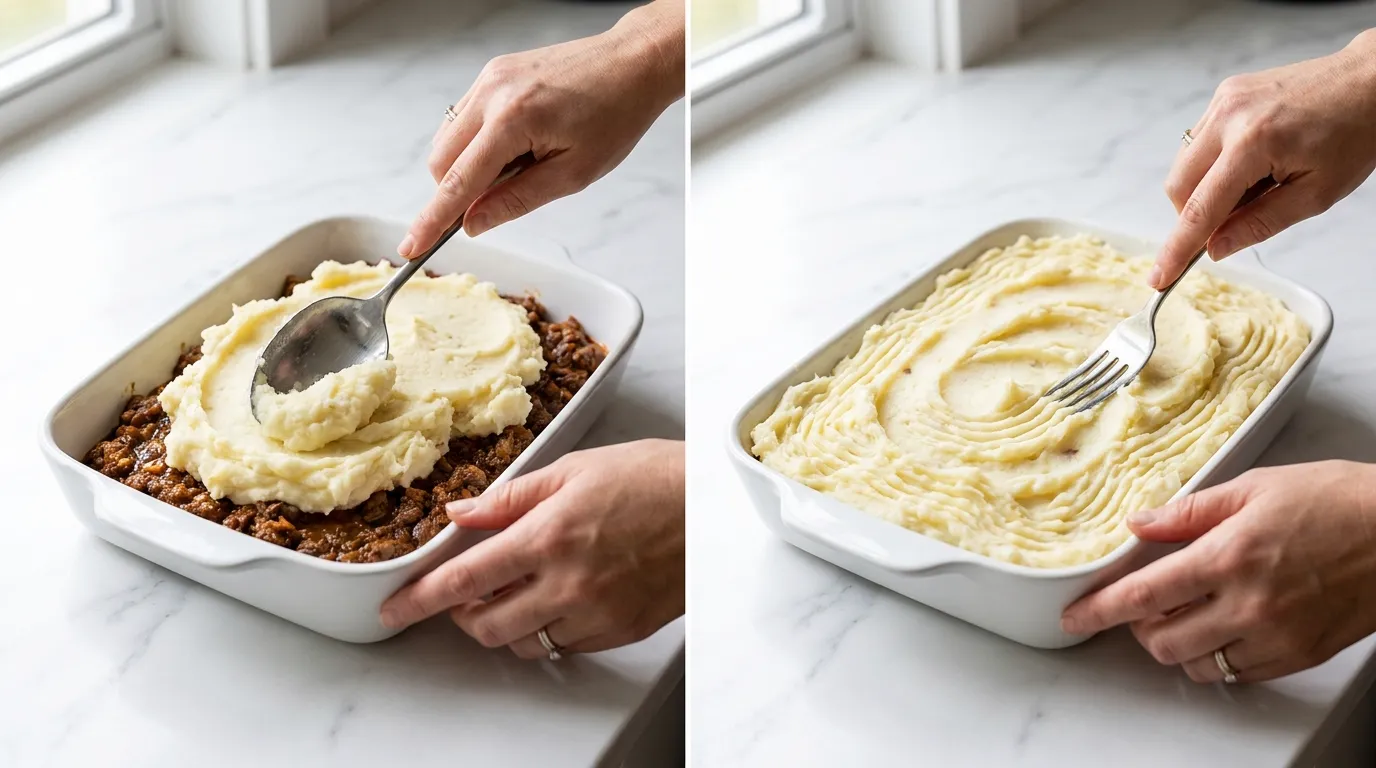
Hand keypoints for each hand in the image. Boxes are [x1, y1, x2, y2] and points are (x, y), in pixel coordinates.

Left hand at [380, 439, 684, 657]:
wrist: (716, 506)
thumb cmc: (653, 477)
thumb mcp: (575, 470)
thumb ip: (511, 497)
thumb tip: (461, 515)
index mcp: (548, 536)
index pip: (463, 580)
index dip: (419, 599)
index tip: (395, 608)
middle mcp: (568, 583)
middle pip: (485, 626)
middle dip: (463, 615)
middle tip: (468, 593)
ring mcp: (596, 613)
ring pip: (524, 644)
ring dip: (507, 624)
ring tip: (519, 592)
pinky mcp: (621, 631)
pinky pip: (566, 647)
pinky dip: (550, 630)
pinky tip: (562, 598)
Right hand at [396, 0, 684, 257]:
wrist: (631, 64)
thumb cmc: (615, 115)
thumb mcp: (573, 173)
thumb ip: (517, 200)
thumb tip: (473, 224)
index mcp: (512, 121)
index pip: (457, 183)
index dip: (432, 221)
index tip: (411, 247)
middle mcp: (490, 93)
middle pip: (440, 161)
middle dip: (456, 191)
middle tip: (503, 197)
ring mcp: (488, 78)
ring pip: (447, 139)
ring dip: (468, 166)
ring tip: (523, 162)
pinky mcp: (492, 72)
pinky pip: (463, 118)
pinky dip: (477, 142)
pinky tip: (518, 143)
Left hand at [1061, 461, 1375, 682]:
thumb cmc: (1336, 502)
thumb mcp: (1255, 488)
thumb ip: (1189, 512)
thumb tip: (1139, 524)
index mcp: (1227, 557)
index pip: (1142, 595)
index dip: (1098, 610)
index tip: (1074, 616)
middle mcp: (1247, 604)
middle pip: (1161, 641)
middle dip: (1140, 626)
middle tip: (1147, 604)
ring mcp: (1275, 636)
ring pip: (1197, 665)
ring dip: (1179, 645)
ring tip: (1189, 614)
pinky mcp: (1299, 655)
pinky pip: (1238, 673)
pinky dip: (1220, 656)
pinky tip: (1226, 626)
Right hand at [1151, 29, 1375, 288]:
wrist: (1371, 81)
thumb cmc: (1355, 133)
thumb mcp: (1317, 194)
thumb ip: (1260, 224)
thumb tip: (1216, 248)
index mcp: (1254, 143)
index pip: (1200, 209)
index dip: (1177, 249)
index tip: (1159, 278)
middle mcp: (1229, 117)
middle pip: (1178, 187)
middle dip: (1194, 215)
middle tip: (1236, 219)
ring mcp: (1223, 101)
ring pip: (1184, 165)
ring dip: (1205, 188)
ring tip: (1254, 183)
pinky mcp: (1225, 95)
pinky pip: (1198, 142)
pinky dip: (1213, 164)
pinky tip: (1250, 161)